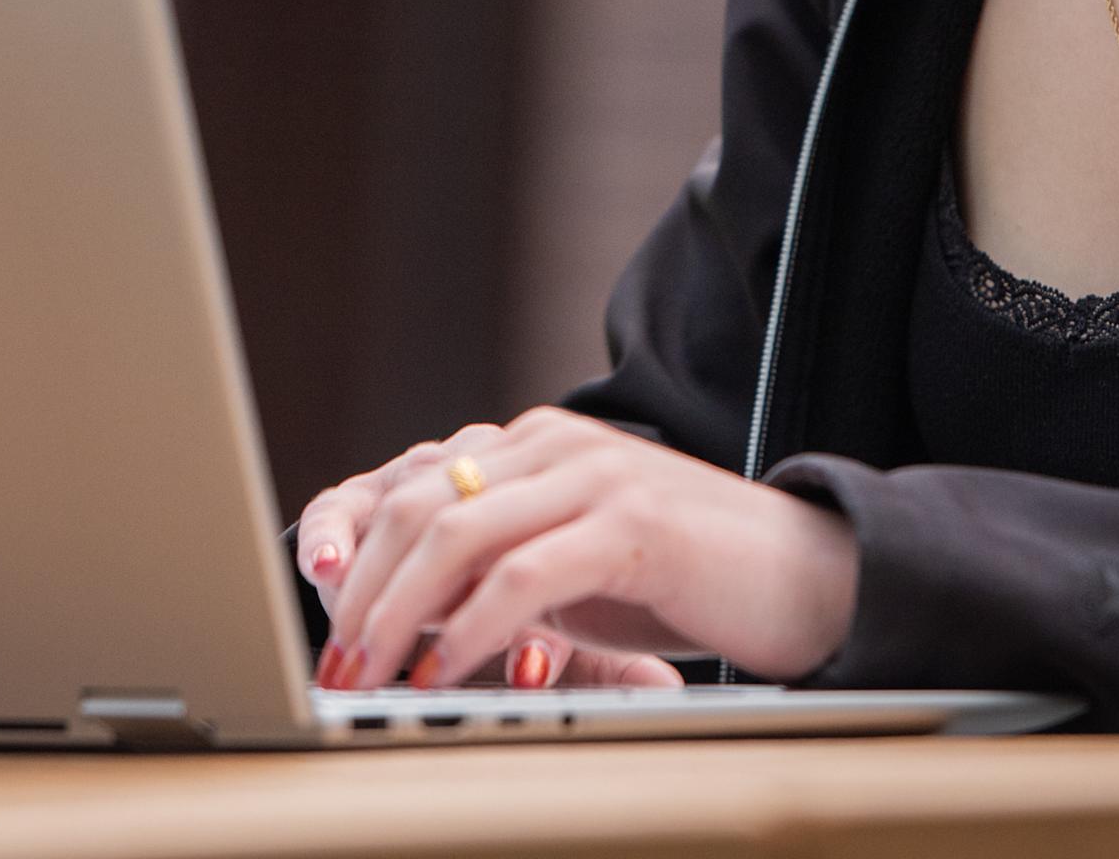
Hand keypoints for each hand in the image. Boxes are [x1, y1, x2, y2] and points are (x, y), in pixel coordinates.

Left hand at [294, 409, 857, 693]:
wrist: (799, 573)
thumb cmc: (678, 578)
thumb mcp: (567, 565)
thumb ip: (492, 569)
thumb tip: (395, 620)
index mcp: (536, 442)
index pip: (411, 480)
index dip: (351, 543)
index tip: (319, 617)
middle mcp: (556, 442)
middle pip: (419, 504)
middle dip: (362, 590)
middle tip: (336, 665)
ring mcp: (594, 475)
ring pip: (457, 533)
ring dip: (399, 614)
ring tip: (373, 676)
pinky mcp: (629, 523)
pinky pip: (523, 574)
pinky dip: (471, 630)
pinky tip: (449, 672)